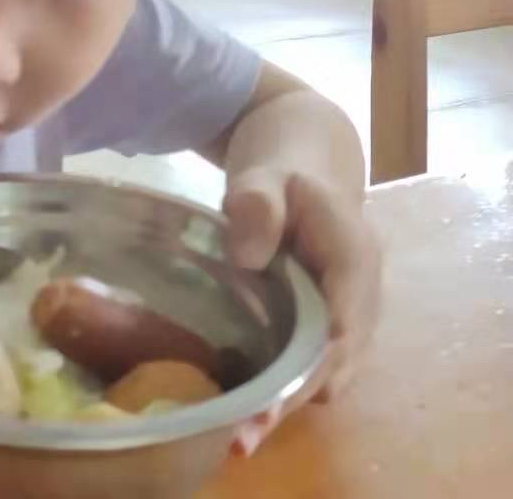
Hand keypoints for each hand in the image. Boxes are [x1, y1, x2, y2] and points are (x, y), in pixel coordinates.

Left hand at [222, 169, 381, 453]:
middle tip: (243, 436)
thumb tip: (249, 257)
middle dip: (293, 401)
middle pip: (337, 363)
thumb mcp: (264, 174)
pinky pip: (308, 364)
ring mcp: (344, 315)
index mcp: (354, 259)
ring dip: (286, 404)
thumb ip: (257, 206)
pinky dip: (280, 389)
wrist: (298, 161)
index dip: (311, 368)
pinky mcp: (320, 324)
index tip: (273, 401)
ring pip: (325, 373)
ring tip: (236, 436)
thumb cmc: (283, 169)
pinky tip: (237, 406)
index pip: (343, 326)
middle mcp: (359, 298)